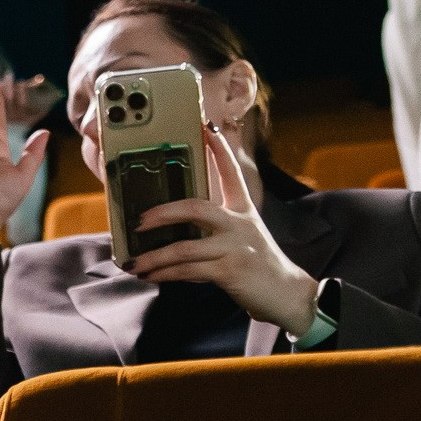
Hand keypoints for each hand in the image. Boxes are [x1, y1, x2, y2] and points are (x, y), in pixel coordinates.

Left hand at [124, 129, 320, 334]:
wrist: (286, 293)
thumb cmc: (257, 263)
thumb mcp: (241, 236)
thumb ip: (214, 227)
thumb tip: (170, 229)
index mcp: (243, 210)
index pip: (231, 173)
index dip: (220, 149)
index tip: (207, 127)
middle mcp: (239, 224)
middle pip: (196, 208)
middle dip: (163, 213)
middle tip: (139, 220)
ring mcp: (235, 247)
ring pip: (184, 247)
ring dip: (154, 257)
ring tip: (134, 263)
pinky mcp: (230, 270)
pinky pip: (188, 270)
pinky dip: (164, 274)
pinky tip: (150, 276)